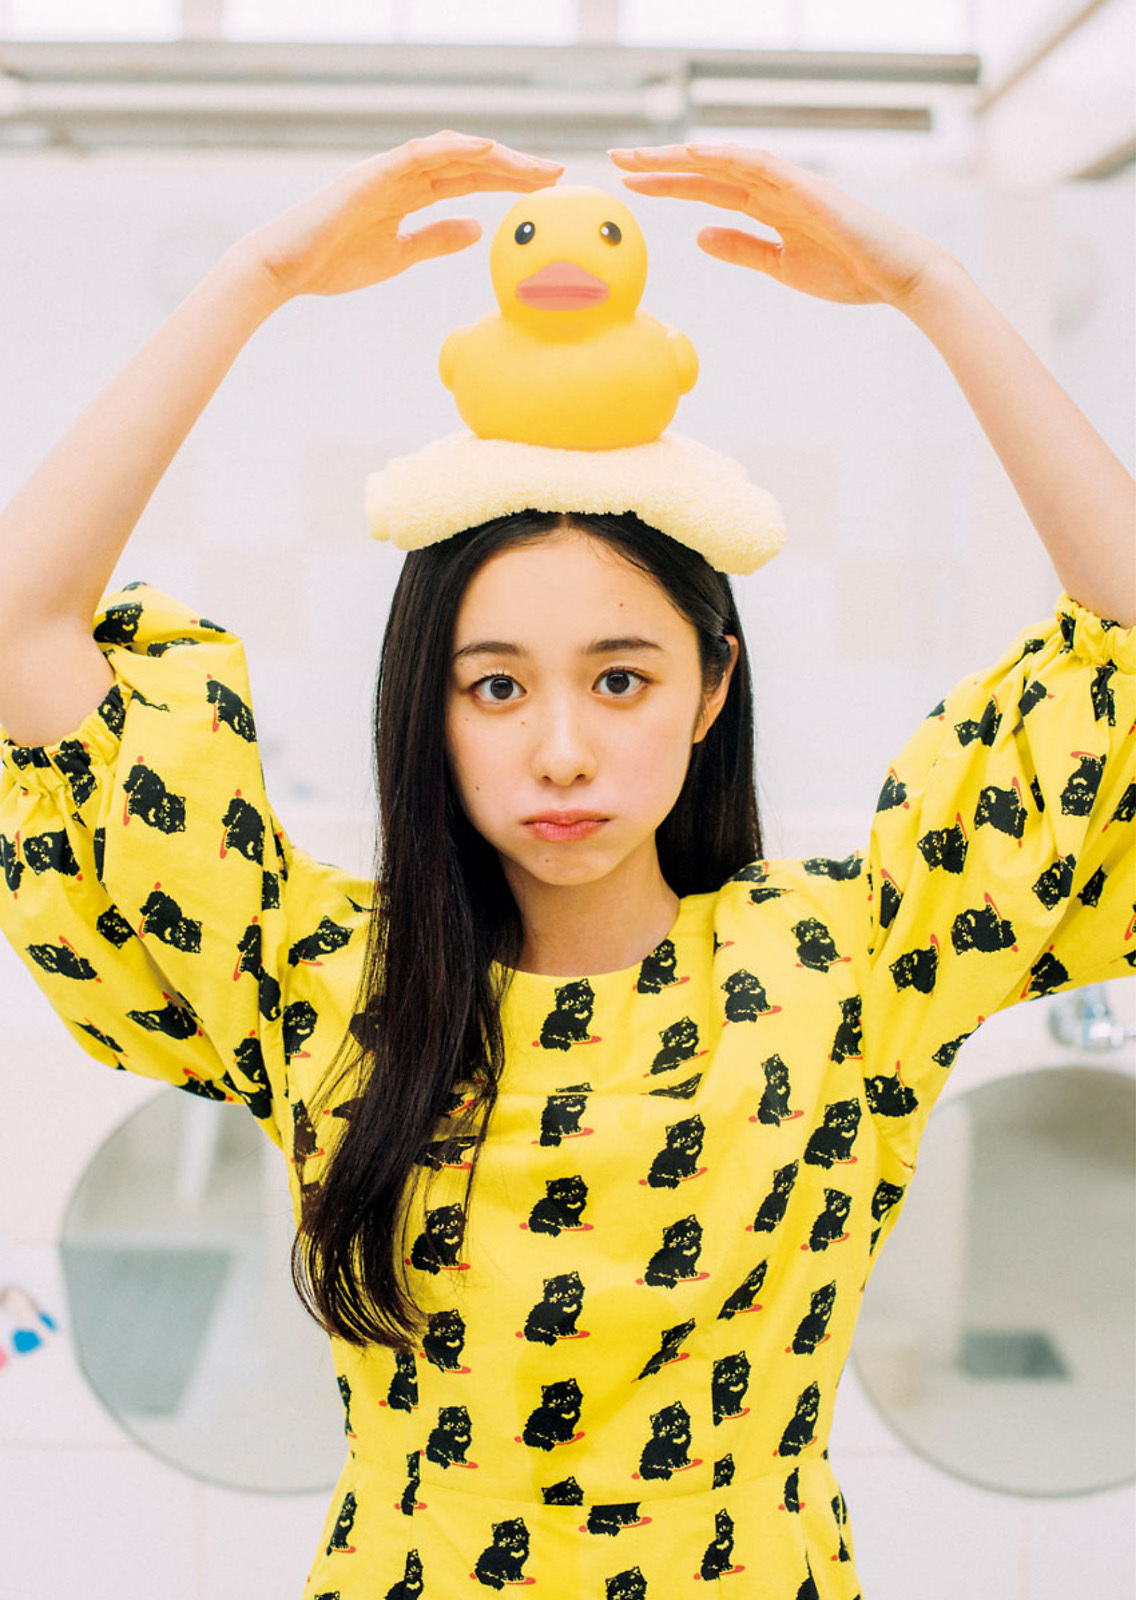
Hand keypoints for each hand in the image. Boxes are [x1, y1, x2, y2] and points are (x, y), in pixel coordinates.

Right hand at [235, 129, 563, 299]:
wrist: (285, 269)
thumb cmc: (334, 263)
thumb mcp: (399, 256)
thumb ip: (437, 238)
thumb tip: (477, 229)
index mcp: (409, 194)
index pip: (469, 181)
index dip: (507, 181)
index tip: (545, 189)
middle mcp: (402, 176)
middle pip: (468, 163)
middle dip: (512, 166)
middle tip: (555, 172)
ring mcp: (386, 172)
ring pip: (450, 153)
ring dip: (493, 154)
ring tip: (531, 163)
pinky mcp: (370, 177)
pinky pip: (417, 154)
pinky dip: (452, 148)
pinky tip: (485, 149)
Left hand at [608, 142, 948, 310]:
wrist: (895, 277)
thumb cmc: (846, 272)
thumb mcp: (780, 266)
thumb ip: (741, 248)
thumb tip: (700, 236)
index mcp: (766, 207)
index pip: (705, 190)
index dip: (667, 185)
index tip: (628, 184)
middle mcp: (773, 188)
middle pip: (707, 169)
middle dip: (662, 164)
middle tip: (616, 157)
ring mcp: (790, 185)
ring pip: (726, 161)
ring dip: (683, 155)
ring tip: (643, 155)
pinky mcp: (807, 189)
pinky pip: (761, 165)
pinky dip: (727, 156)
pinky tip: (695, 152)